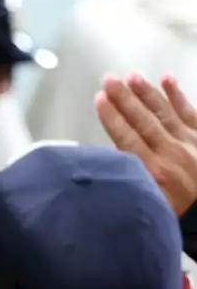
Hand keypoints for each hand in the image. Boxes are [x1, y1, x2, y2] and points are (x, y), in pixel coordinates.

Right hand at [97, 73, 196, 214]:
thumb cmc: (177, 211)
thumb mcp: (149, 205)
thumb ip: (131, 184)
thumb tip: (108, 168)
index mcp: (154, 170)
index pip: (127, 138)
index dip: (112, 117)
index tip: (100, 99)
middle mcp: (171, 151)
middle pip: (143, 120)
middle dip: (124, 98)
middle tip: (109, 79)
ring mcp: (190, 142)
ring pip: (165, 112)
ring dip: (147, 93)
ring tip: (132, 76)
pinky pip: (190, 112)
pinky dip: (178, 95)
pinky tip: (167, 79)